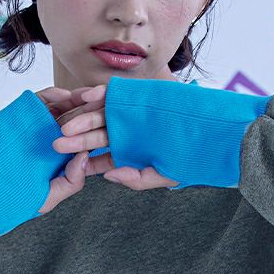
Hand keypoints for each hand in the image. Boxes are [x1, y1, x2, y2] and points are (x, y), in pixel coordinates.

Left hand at [50, 83, 179, 191]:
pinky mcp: (137, 97)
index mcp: (129, 153)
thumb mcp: (164, 176)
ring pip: (101, 116)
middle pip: (96, 136)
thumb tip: (107, 176)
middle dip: (76, 140)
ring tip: (67, 126)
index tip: (66, 164)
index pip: (100, 158)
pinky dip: (101, 95)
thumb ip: (136, 179)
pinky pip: (115, 95)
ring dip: (83, 119)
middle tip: (57, 143)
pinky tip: (87, 98)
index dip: (83, 160)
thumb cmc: (192, 159)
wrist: (216, 135)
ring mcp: (130, 115)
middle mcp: (126, 133)